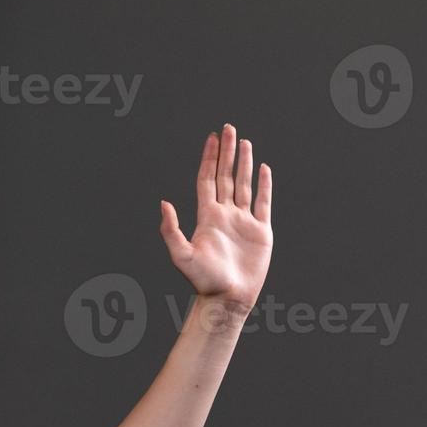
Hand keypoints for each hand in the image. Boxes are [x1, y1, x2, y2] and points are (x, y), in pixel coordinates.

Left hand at [159, 123, 273, 313]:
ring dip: (244, 164)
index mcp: (207, 217)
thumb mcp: (181, 255)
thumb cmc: (203, 281)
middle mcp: (224, 215)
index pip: (207, 179)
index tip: (212, 137)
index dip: (210, 158)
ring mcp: (243, 222)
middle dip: (227, 152)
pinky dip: (264, 185)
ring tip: (245, 142)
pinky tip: (263, 169)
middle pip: (225, 176)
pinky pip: (263, 202)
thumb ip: (170, 230)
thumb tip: (163, 203)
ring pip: (243, 185)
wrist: (228, 299)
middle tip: (229, 128)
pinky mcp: (260, 231)